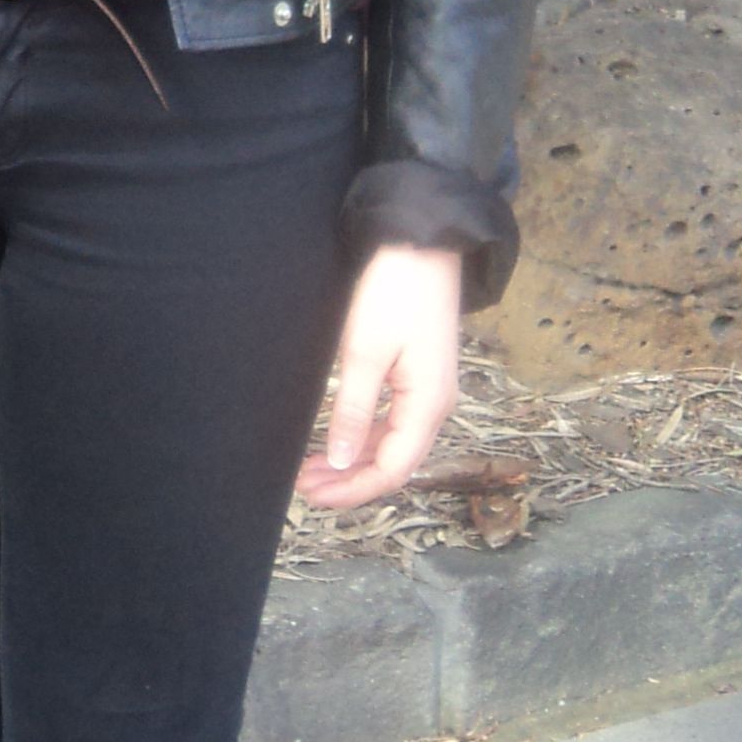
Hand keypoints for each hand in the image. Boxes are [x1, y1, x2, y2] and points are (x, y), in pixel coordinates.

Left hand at [294, 242, 462, 508]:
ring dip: (355, 461)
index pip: (392, 470)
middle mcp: (437, 406)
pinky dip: (366, 438)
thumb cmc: (394, 294)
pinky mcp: (421, 376)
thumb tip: (340, 460)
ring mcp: (430, 391)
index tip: (312, 496)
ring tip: (313, 468)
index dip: (352, 490)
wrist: (423, 245)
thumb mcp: (365, 353)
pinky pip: (395, 423)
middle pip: (394, 463)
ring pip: (394, 445)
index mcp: (428, 405)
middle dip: (350, 481)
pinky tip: (340, 441)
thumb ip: (355, 411)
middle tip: (304, 486)